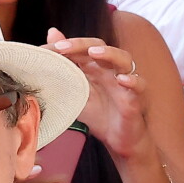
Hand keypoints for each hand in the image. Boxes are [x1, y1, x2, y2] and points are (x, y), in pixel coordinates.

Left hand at [45, 27, 148, 159]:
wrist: (116, 138)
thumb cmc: (97, 112)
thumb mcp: (74, 92)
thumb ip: (63, 72)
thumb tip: (45, 55)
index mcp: (93, 67)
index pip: (81, 47)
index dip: (64, 45)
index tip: (44, 49)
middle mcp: (109, 69)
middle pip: (100, 47)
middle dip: (80, 45)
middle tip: (61, 47)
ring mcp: (123, 82)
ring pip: (123, 59)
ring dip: (109, 53)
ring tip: (94, 52)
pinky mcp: (134, 98)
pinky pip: (139, 85)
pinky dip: (132, 80)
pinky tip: (122, 79)